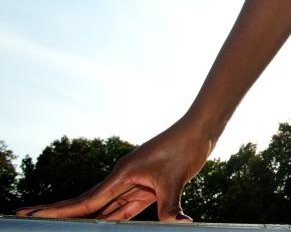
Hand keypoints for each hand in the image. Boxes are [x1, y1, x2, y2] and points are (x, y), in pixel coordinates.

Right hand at [14, 120, 212, 221]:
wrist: (200, 130)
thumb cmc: (185, 148)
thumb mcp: (176, 180)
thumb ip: (170, 208)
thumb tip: (177, 225)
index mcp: (122, 174)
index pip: (86, 201)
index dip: (59, 211)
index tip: (32, 214)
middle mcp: (123, 176)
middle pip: (88, 202)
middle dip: (61, 212)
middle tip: (28, 217)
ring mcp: (134, 180)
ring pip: (106, 205)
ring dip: (87, 217)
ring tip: (59, 225)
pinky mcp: (148, 184)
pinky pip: (126, 204)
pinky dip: (114, 216)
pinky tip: (102, 224)